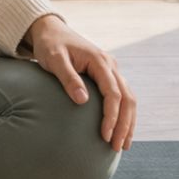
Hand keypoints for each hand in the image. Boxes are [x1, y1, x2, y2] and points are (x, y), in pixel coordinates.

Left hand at [23, 14, 136, 152]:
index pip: (113, 93)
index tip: (104, 135)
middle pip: (127, 98)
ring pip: (128, 98)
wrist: (50, 30)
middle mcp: (110, 64)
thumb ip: (68, 78)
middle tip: (117, 147)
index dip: (111, 116)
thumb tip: (82, 101)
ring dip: (128, 122)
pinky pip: (122, 96)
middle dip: (124, 124)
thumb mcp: (54, 59)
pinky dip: (124, 113)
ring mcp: (111, 69)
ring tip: (123, 145)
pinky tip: (120, 129)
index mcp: (99, 60)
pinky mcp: (107, 74)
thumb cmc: (50, 45)